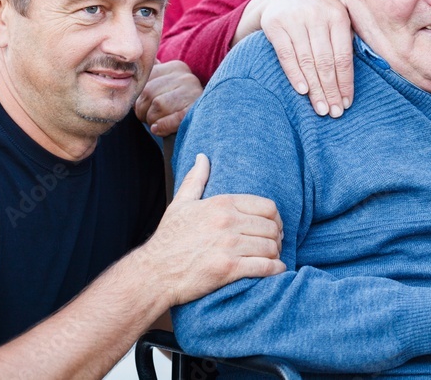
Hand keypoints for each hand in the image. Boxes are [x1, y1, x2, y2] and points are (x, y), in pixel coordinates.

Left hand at [134, 60, 202, 135]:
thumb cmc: (175, 108)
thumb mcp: (164, 87)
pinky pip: (172, 119)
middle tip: (150, 118)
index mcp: (176, 67)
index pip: (144, 81)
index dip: (139, 100)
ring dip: (153, 120)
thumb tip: (140, 56)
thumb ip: (154, 74)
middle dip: (143, 111)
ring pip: (158, 106)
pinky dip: (163, 127)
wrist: (200, 128)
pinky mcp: (197, 109)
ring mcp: (194, 92)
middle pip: (148, 92)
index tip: (146, 108)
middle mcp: (187, 76)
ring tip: (158, 123)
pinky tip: (160, 129)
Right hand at [138, 153, 284, 306]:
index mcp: (222, 204)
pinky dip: (275, 269)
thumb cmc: (168, 239)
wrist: (153, 274)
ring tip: (273, 257)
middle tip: (275, 244)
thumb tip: (202, 157)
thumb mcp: (180, 204)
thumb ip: (195, 179)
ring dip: (275, 253)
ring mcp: (228, 246)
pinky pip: (264, 266)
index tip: (274, 226)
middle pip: (271, 227)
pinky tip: (276, 269)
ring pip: (270, 246)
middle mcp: (228, 221)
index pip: (267, 206)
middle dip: (277, 237)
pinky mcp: (229, 269)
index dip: (276, 218)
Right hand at [252, 0, 353, 117]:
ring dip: (315, 88)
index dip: (346, 82)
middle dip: (331, 90)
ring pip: (307, 60)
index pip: (344, 56)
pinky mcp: (275, 24)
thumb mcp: (333, 21)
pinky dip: (294, 75)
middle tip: (334, 112)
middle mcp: (317, 15)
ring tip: (320, 109)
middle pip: (326, 61)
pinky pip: (286, 55)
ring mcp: (295, 18)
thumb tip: (353, 82)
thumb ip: (345, 43)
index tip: (347, 103)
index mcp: (338, 15)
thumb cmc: (314, 18)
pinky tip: (302, 91)